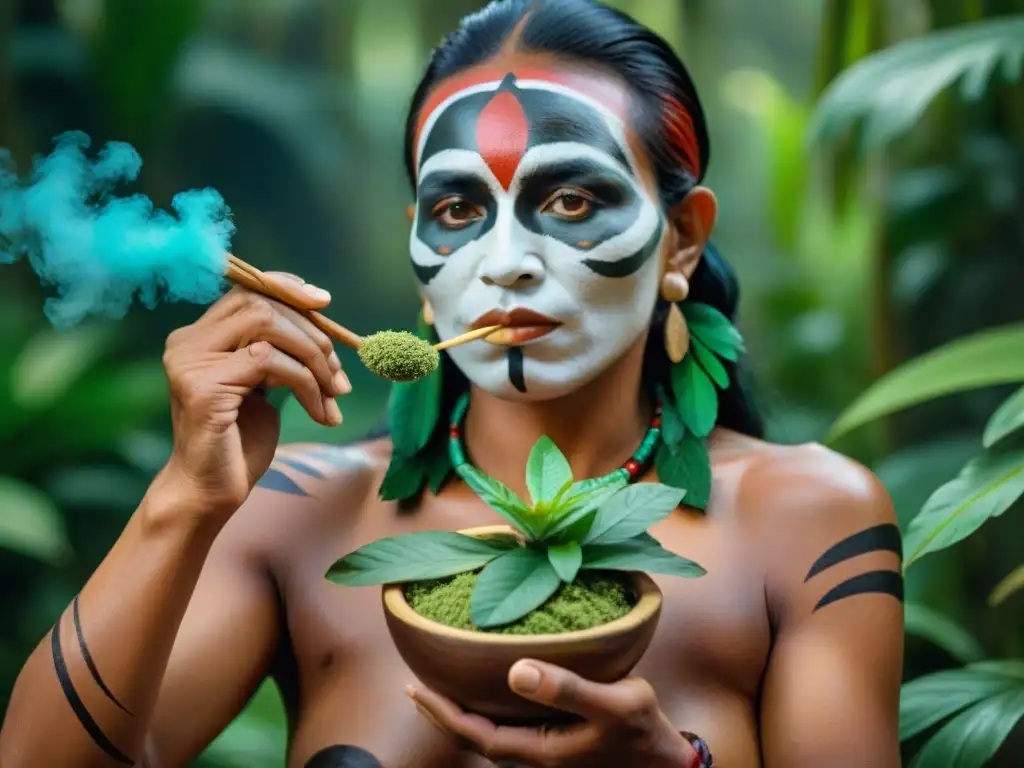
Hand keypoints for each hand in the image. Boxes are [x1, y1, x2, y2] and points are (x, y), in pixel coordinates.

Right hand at [159, 273, 350, 518]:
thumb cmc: (240, 443)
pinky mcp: (203, 385)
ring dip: (312, 357)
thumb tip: (325, 326)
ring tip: (333, 394)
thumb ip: (279, 351)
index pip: (247, 290)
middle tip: (339, 374)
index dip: (288, 288)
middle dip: (312, 333)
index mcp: (199, 337)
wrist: (211, 493)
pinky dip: (306, 383)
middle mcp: (187, 342)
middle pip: (261, 303)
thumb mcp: (265, 385)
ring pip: (267, 324)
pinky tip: (320, 412)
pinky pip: (269, 361)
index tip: (325, 304)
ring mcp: (190, 361)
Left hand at [407, 660, 697, 767]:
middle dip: (441, 714)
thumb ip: (567, 689)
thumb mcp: (614, 704)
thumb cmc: (643, 733)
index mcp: (539, 751)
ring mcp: (545, 751)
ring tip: (442, 685)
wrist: (668, 763)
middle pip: (472, 738)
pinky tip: (490, 689)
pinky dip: (488, 709)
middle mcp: (535, 755)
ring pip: (489, 734)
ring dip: (461, 712)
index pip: (473, 735)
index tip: (415, 687)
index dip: (441, 712)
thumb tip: (515, 670)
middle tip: (414, 686)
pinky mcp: (556, 742)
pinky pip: (508, 727)